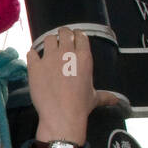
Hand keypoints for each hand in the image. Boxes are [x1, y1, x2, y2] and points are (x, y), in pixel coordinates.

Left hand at [26, 27, 119, 146]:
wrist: (61, 115)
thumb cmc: (80, 106)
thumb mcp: (94, 98)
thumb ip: (105, 96)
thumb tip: (115, 100)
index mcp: (84, 57)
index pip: (80, 35)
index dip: (76, 35)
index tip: (74, 38)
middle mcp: (67, 54)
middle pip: (64, 32)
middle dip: (63, 35)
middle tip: (61, 41)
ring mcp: (49, 59)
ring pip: (48, 39)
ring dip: (49, 42)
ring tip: (48, 49)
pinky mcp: (35, 66)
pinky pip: (31, 52)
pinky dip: (33, 55)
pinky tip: (34, 59)